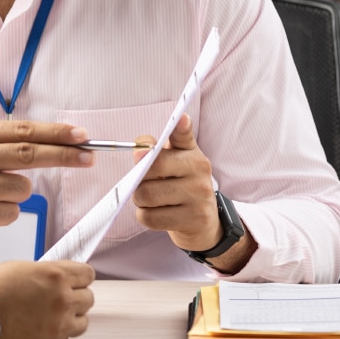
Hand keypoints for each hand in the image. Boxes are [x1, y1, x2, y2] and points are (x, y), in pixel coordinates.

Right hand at [0, 121, 93, 259]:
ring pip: (23, 189)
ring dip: (19, 195)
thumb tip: (65, 141)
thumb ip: (15, 144)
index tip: (82, 135)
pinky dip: (7, 213)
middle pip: (29, 154)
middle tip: (89, 157)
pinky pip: (12, 212)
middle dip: (64, 156)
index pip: (24, 131)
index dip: (56, 133)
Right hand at [0, 260, 94, 338]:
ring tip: (53, 314)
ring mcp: (60, 324)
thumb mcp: (19, 268)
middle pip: (89, 297)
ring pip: (83, 320)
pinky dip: (58, 332)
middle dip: (76, 296)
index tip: (75, 280)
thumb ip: (45, 272)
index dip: (80, 276)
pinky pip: (66, 337)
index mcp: (55, 276)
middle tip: (60, 297)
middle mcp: (63, 299)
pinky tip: (41, 326)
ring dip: (71, 316)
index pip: (87, 274)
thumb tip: (56, 277)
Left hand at [131, 115, 221, 251]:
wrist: (202, 221)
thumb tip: (140, 151)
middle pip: (150, 169)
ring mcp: (201, 196)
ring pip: (146, 195)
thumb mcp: (171, 164)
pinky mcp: (196, 220)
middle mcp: (200, 171)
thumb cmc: (178, 186)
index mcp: (193, 154)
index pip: (183, 136)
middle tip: (146, 184)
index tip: (180, 117)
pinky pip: (150, 218)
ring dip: (140, 200)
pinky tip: (159, 213)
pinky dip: (145, 216)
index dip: (181, 127)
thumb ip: (152, 150)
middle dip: (137, 180)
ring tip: (153, 200)